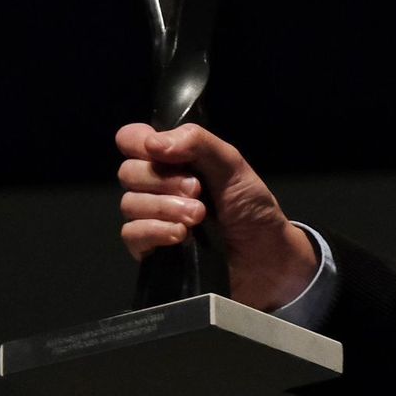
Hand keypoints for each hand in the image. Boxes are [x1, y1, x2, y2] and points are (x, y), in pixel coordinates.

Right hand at [116, 122, 317, 311]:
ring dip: (165, 207)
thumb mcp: (233, 165)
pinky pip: (132, 234)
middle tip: (199, 191)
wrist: (267, 256)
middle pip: (128, 173)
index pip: (131, 139)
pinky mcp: (151, 249)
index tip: (165, 154)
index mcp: (173, 160)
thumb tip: (152, 143)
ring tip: (199, 216)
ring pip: (129, 204)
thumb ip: (197, 143)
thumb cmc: (252, 208)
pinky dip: (155, 231)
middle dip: (163, 180)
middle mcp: (157, 187)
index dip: (139, 142)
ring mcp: (152, 218)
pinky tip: (181, 235)